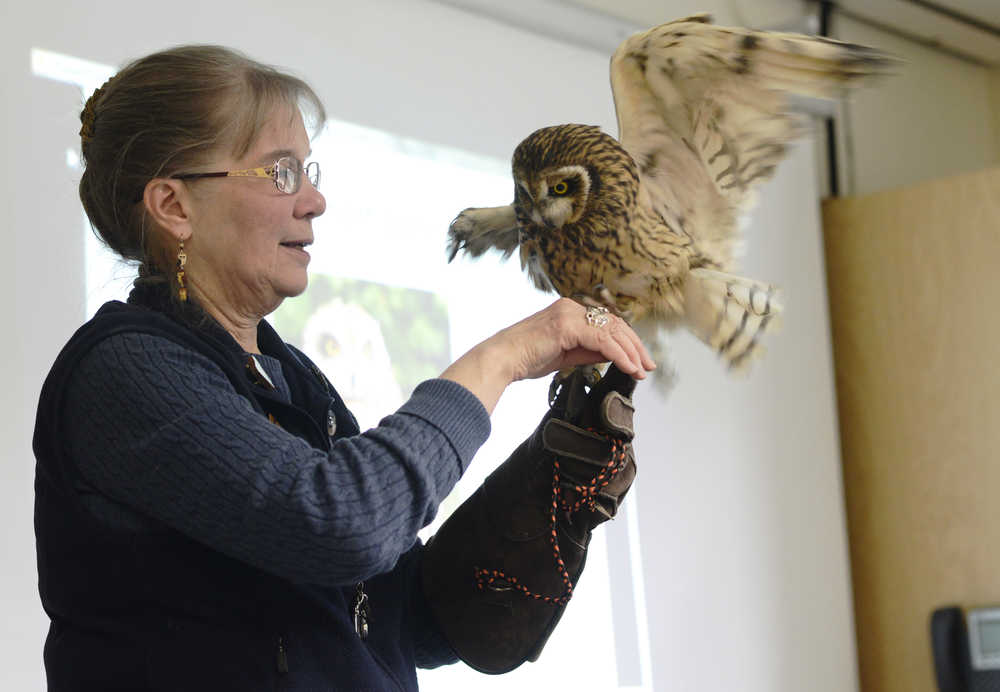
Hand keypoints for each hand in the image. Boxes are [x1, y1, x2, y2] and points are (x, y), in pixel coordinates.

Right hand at [490, 297, 655, 381]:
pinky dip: (620, 356)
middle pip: (614, 324)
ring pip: (612, 332)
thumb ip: (590, 351)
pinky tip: (629, 368)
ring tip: (641, 370)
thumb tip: (614, 355)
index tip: (639, 359)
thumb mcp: (566, 354)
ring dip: (631, 352)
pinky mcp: (568, 326)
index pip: (607, 322)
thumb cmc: (526, 358)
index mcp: (569, 310)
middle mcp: (571, 307)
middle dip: (635, 346)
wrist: (502, 359)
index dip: (627, 341)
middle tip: (648, 365)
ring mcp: (569, 314)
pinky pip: (603, 341)